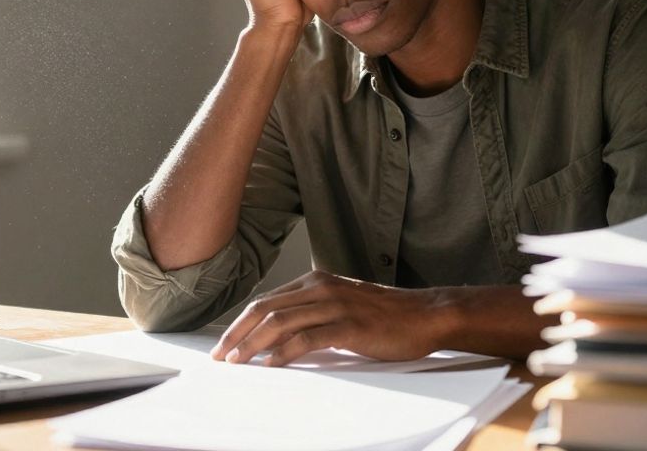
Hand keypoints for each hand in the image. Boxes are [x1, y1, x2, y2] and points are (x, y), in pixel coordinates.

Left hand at [210, 270, 444, 366]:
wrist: (426, 315)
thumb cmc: (386, 315)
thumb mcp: (342, 305)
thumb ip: (313, 313)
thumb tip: (280, 335)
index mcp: (316, 281)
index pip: (267, 301)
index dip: (241, 323)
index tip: (224, 344)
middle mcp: (321, 288)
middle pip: (266, 309)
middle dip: (237, 333)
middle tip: (220, 356)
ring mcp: (335, 305)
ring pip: (281, 322)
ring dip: (253, 344)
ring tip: (237, 362)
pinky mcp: (350, 326)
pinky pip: (308, 338)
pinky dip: (284, 352)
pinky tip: (271, 365)